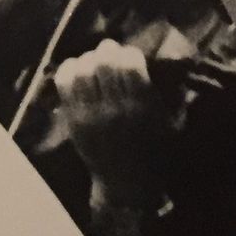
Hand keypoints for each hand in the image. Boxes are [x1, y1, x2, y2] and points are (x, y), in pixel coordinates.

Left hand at [52, 39, 162, 202]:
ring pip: (82, 70)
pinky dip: (69, 69)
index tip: (131, 56)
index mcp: (142, 109)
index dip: (129, 53)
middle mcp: (115, 109)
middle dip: (108, 51)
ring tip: (94, 61)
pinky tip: (77, 68)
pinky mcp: (74, 120)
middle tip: (110, 51)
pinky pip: (64, 84)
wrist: (126, 185)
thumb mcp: (171, 125)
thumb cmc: (154, 153)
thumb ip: (171, 94)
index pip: (130, 65)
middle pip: (104, 63)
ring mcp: (91, 115)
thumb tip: (169, 61)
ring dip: (88, 58)